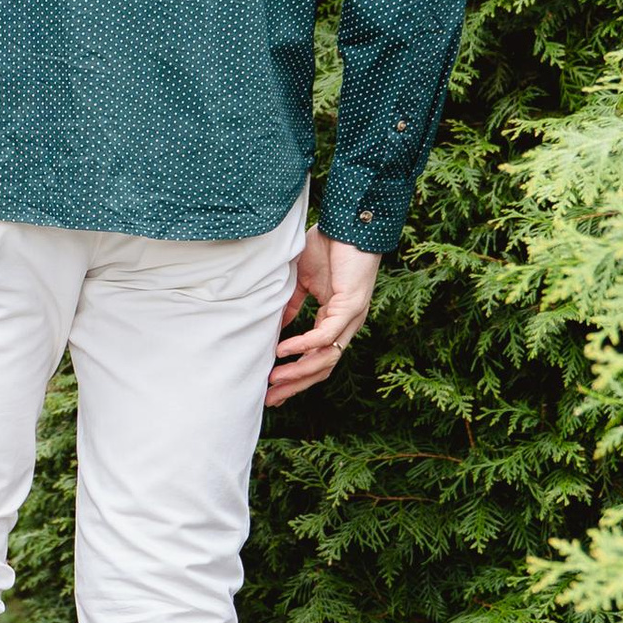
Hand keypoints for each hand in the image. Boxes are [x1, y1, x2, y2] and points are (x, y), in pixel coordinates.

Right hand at [266, 228, 380, 405]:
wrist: (347, 223)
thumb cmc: (328, 247)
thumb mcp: (302, 282)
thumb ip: (291, 306)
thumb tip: (276, 328)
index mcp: (335, 319)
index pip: (317, 358)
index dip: (296, 375)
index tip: (272, 389)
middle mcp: (347, 324)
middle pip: (322, 366)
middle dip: (295, 385)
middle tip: (271, 399)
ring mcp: (352, 317)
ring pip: (326, 357)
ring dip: (299, 372)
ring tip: (274, 379)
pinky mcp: (351, 306)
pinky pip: (325, 335)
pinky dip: (304, 345)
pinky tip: (283, 351)